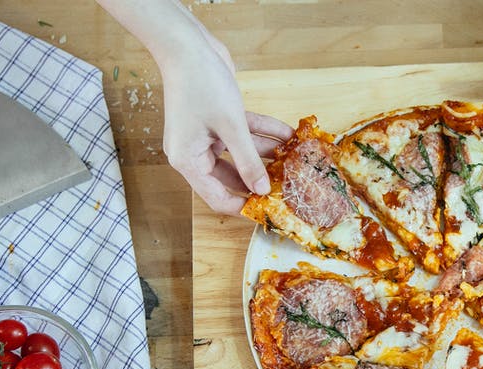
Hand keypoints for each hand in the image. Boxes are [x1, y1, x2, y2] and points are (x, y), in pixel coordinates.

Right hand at [157, 25, 292, 214]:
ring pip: (241, 153)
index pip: (217, 198)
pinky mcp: (217, 120)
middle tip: (288, 185)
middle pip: (231, 177)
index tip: (268, 209)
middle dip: (260, 178)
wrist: (188, 44)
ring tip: (294, 159)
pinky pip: (243, 133)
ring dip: (267, 154)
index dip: (243, 206)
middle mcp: (195, 152)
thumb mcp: (230, 126)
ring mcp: (206, 135)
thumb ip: (248, 160)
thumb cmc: (201, 84)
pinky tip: (288, 134)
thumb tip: (261, 189)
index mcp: (188, 161)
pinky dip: (263, 132)